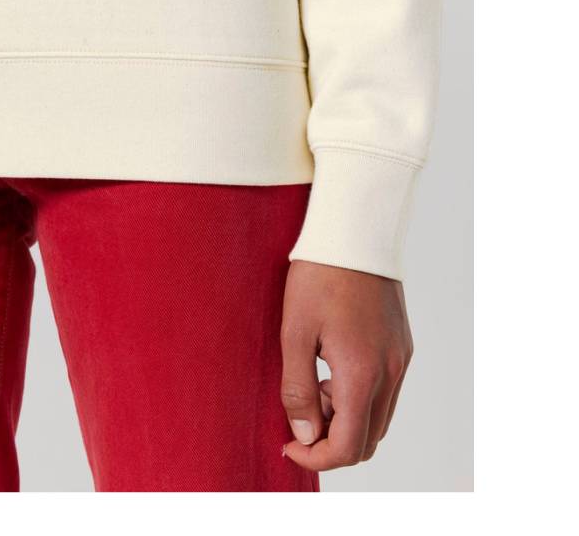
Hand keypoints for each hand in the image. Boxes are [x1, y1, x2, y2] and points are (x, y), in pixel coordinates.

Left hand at [280, 260, 412, 469]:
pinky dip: (361, 397)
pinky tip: (334, 368)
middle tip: (301, 414)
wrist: (354, 233)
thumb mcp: (295, 333)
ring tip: (315, 386)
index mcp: (363, 373)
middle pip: (369, 439)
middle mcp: (391, 372)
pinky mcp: (403, 346)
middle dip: (333, 441)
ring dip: (347, 419)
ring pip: (379, 417)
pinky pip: (387, 391)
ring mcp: (402, 359)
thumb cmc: (318, 278)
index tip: (290, 445)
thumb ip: (298, 390)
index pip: (349, 446)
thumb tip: (306, 436)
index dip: (317, 459)